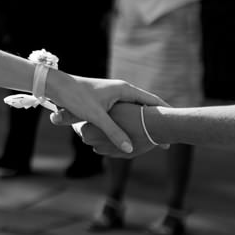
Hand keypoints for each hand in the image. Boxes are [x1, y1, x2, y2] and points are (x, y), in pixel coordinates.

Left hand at [43, 72, 165, 153]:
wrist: (56, 85)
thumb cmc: (76, 97)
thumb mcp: (97, 116)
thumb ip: (113, 132)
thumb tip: (128, 149)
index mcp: (124, 90)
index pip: (153, 101)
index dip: (166, 113)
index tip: (177, 126)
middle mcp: (122, 90)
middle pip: (146, 106)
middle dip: (157, 120)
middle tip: (170, 136)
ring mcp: (114, 95)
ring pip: (135, 110)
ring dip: (145, 122)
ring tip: (158, 137)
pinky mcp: (106, 100)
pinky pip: (125, 113)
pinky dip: (132, 122)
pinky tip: (135, 133)